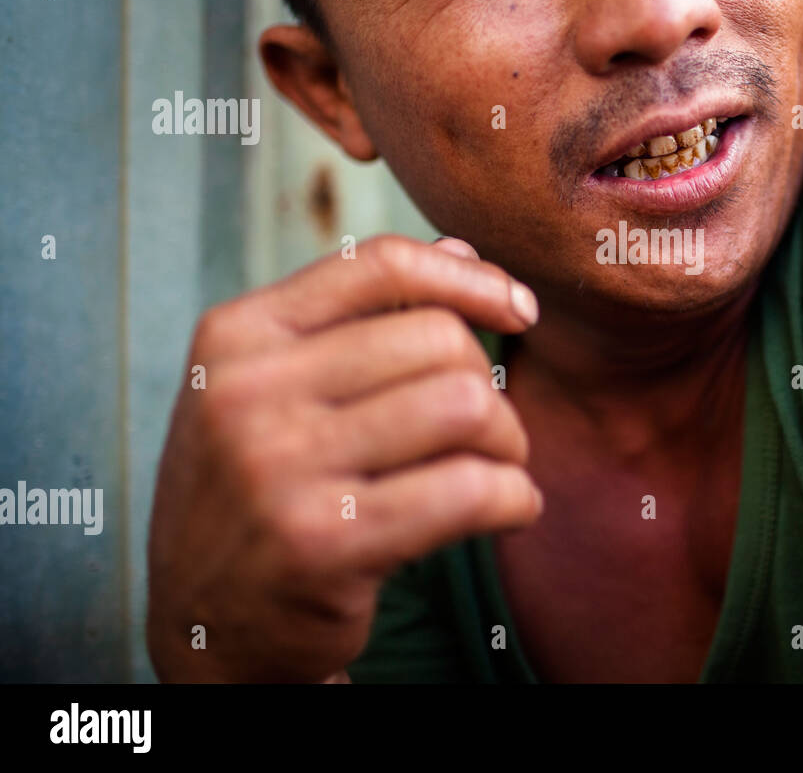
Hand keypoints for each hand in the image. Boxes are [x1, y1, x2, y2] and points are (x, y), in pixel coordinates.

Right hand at [146, 235, 542, 681]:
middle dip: (490, 386)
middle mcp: (246, 394)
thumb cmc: (259, 489)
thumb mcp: (273, 390)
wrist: (207, 625)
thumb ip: (359, 317)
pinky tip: (509, 511)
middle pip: (440, 340)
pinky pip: (471, 490)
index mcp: (234, 337)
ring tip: (496, 469)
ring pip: (465, 406)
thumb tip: (461, 250)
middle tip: (489, 433)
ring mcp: (278, 470)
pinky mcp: (324, 545)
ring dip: (508, 443)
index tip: (520, 310)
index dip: (473, 279)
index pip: (381, 264)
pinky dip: (516, 498)